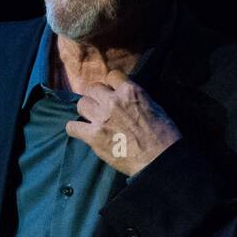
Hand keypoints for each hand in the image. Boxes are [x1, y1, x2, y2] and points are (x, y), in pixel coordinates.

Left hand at [64, 69, 181, 174]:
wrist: (159, 161)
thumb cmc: (164, 136)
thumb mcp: (155, 108)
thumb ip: (138, 100)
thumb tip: (129, 99)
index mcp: (130, 91)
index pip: (112, 76)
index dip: (112, 86)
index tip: (114, 94)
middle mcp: (112, 100)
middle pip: (92, 88)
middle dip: (97, 97)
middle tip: (102, 108)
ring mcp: (101, 118)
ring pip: (81, 104)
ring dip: (87, 112)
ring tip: (93, 120)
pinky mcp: (93, 136)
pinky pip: (72, 127)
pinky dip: (75, 129)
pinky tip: (82, 133)